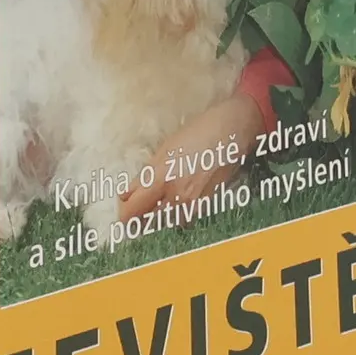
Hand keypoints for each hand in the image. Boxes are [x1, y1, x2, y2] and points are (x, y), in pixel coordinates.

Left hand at [119, 91, 264, 222]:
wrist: (232, 131)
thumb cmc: (197, 133)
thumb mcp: (164, 150)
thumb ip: (145, 177)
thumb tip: (127, 194)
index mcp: (162, 180)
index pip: (132, 212)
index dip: (124, 213)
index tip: (123, 206)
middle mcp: (177, 197)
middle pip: (148, 223)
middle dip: (139, 217)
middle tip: (137, 205)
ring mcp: (194, 204)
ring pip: (166, 222)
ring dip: (158, 216)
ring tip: (157, 201)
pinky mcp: (207, 206)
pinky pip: (184, 217)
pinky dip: (176, 212)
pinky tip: (177, 196)